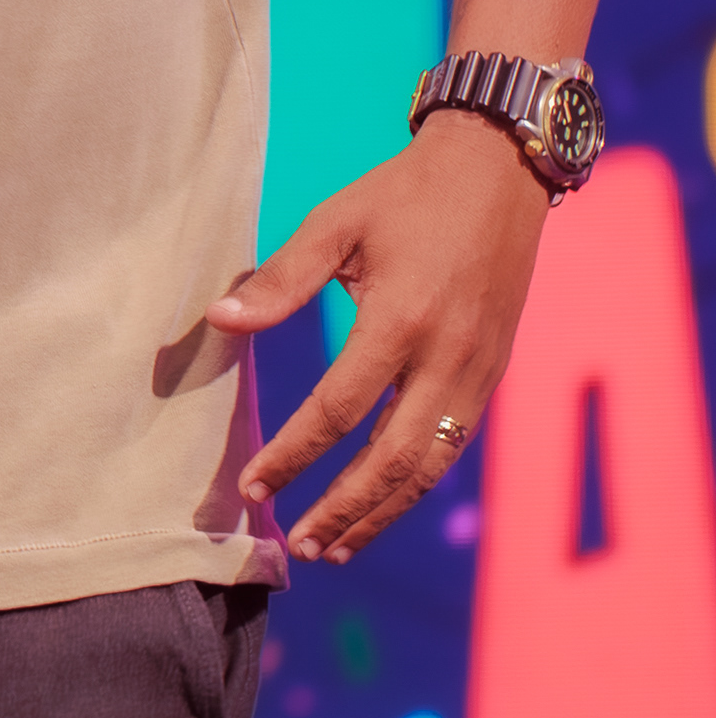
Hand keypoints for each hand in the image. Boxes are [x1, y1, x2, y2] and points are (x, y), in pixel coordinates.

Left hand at [204, 109, 549, 559]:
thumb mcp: (336, 222)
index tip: (252, 486)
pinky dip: (415, 483)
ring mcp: (477, 371)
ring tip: (335, 547)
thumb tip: (219, 321)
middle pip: (391, 459)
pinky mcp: (492, 373)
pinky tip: (382, 503)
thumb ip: (280, 278)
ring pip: (429, 465)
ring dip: (381, 512)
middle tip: (297, 546)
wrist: (497, 170)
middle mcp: (446, 357)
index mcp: (401, 319)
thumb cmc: (405, 193)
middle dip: (342, 509)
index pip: (339, 409)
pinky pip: (451, 445)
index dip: (294, 453)